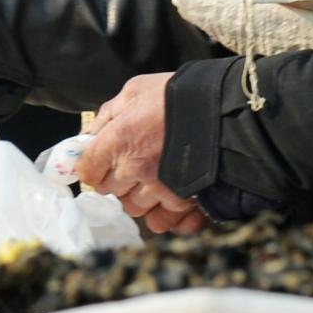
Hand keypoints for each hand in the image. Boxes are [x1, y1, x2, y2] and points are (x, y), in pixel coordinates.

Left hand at [78, 72, 207, 234]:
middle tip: (133, 163)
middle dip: (117, 180)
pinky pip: (162, 222)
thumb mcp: (136, 89)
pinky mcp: (185, 203)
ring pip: (134, 209)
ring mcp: (160, 190)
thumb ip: (109, 114)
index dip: (94, 166)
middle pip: (110, 192)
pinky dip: (164, 214)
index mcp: (117, 141)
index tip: (101, 161)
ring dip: (139, 197)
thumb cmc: (178, 95)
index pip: (88, 171)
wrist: (224, 108)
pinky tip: (170, 198)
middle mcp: (135, 170)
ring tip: (154, 179)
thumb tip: (91, 134)